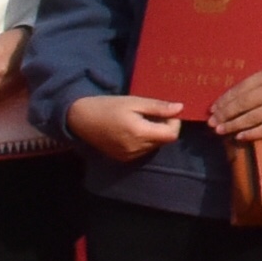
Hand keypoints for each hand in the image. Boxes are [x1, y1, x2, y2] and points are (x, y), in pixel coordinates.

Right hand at [68, 92, 183, 160]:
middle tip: (152, 113)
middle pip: (164, 141)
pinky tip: (133, 130)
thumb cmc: (108, 106)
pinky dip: (144, 141)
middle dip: (164, 127)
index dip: (174, 123)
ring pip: (154, 146)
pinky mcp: (123, 158)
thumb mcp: (134, 102)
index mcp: (140, 133)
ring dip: (154, 134)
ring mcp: (129, 156)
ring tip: (141, 121)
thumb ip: (158, 107)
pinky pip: (143, 151)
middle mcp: (136, 148)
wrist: (81, 119)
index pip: (172, 135)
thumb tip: (180, 108)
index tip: (165, 111)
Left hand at [206, 64, 261, 142]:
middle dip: (224, 115)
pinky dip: (251, 133)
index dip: (223, 101)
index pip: (239, 90)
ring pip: (250, 118)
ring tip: (220, 130)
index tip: (212, 110)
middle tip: (211, 123)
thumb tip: (228, 101)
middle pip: (242, 105)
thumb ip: (253, 86)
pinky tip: (239, 136)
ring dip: (232, 125)